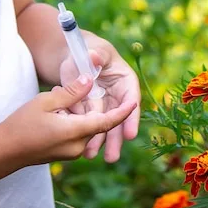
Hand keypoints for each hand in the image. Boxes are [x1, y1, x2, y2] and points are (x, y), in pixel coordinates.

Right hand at [2, 75, 136, 166]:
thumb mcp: (47, 100)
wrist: (3, 150)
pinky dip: (74, 120)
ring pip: (87, 126)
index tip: (134, 102)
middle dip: (91, 105)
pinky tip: (56, 111)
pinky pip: (79, 133)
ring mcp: (73, 152)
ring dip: (80, 112)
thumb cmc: (22, 123)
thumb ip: (72, 91)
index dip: (123, 112)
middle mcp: (78, 145)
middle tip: (70, 91)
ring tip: (57, 101)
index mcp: (76, 131)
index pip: (107, 122)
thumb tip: (90, 79)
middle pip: (97, 121)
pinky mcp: (67, 153)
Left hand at [60, 36, 140, 161]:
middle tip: (111, 157)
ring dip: (98, 141)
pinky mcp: (90, 110)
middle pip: (118, 118)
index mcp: (126, 81)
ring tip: (90, 156)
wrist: (77, 56)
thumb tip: (94, 56)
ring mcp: (104, 105)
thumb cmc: (90, 50)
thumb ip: (96, 56)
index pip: (130, 100)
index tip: (130, 135)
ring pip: (103, 125)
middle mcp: (118, 96)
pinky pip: (87, 123)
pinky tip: (79, 147)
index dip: (130, 117)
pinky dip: (84, 134)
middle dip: (114, 139)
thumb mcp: (94, 50)